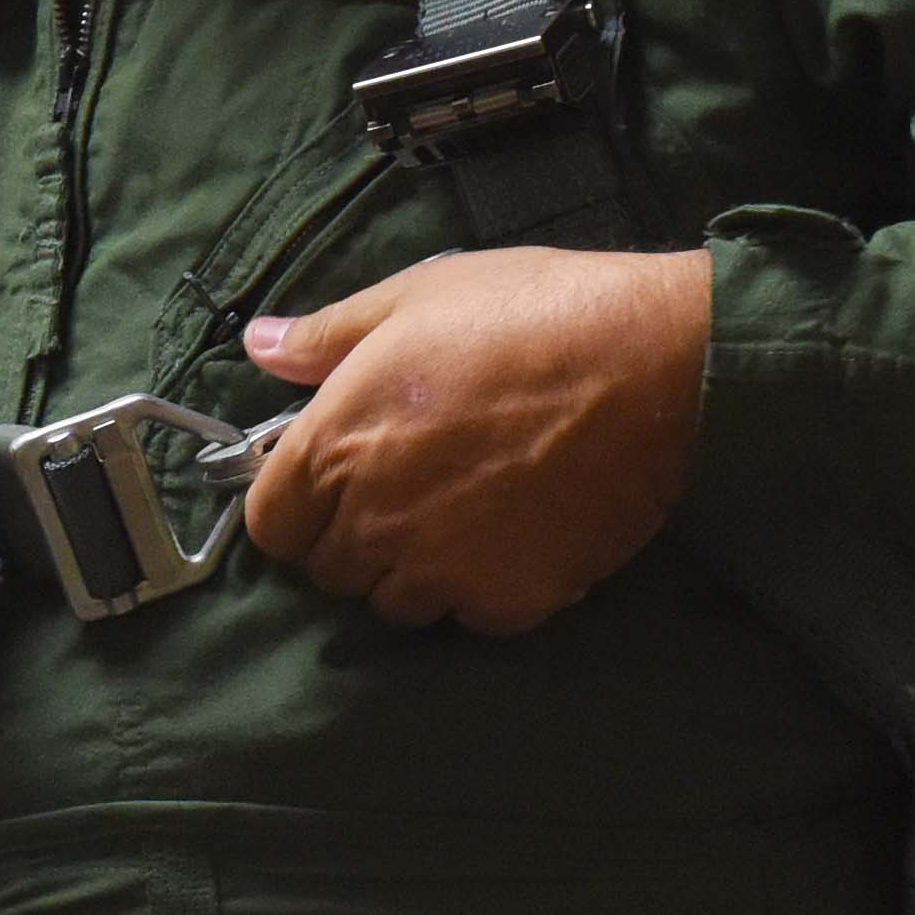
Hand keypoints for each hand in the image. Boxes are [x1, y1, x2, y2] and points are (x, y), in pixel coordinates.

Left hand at [238, 248, 706, 633]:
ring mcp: (441, 569)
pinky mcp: (509, 601)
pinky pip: (472, 615)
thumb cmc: (532, 313)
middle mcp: (375, 521)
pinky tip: (520, 535)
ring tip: (470, 513)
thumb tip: (259, 345)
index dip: (300, 505)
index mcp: (336, 446)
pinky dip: (487, 589)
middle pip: (333, 572)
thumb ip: (327, 336)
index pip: (272, 527)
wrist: (655, 366)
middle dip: (359, 537)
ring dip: (419, 570)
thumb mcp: (418, 298)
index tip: (336, 482)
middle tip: (417, 486)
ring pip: (398, 603)